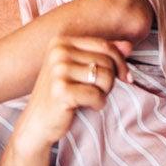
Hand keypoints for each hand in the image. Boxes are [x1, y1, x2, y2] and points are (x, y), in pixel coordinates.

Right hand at [13, 37, 129, 151]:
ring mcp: (58, 70)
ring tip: (89, 98)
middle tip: (95, 91)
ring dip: (104, 92)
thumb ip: (103, 55)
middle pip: (107, 61)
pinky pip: (97, 95)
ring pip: (106, 77)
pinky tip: (84, 107)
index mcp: (61, 42)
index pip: (105, 46)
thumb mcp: (80, 70)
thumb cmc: (61, 95)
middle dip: (109, 80)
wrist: (37, 122)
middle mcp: (58, 52)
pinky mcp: (61, 90)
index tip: (122, 77)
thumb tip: (128, 45)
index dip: (120, 63)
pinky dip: (97, 104)